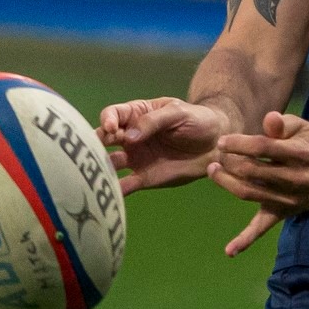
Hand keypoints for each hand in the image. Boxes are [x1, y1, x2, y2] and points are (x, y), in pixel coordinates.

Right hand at [98, 97, 227, 195]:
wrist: (215, 146)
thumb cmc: (197, 120)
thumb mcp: (178, 113)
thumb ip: (153, 121)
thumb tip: (129, 136)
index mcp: (136, 114)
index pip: (113, 114)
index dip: (107, 120)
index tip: (111, 129)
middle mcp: (130, 137)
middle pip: (105, 139)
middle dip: (95, 144)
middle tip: (93, 152)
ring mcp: (135, 158)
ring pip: (109, 163)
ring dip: (100, 168)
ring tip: (96, 174)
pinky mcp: (144, 178)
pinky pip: (126, 185)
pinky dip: (115, 190)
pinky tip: (108, 195)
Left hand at [210, 111, 308, 256]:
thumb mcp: (301, 127)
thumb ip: (282, 123)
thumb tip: (269, 119)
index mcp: (300, 154)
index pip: (262, 147)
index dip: (239, 144)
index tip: (222, 141)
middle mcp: (296, 179)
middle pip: (253, 171)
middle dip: (230, 161)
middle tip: (217, 154)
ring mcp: (289, 199)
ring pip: (250, 194)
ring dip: (226, 183)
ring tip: (213, 170)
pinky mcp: (284, 213)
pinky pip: (263, 228)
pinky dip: (246, 240)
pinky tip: (229, 251)